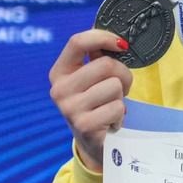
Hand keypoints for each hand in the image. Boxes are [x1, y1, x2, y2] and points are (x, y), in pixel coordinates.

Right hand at [48, 29, 134, 171]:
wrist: (96, 144)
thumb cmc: (99, 106)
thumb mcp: (94, 81)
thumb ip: (99, 59)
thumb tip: (115, 39)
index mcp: (60, 73)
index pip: (77, 42)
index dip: (103, 37)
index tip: (122, 44)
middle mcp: (59, 89)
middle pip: (106, 65)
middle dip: (123, 76)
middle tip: (120, 91)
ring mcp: (69, 108)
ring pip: (115, 86)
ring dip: (121, 98)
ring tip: (111, 108)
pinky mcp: (84, 125)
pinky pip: (118, 107)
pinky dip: (121, 115)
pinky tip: (110, 123)